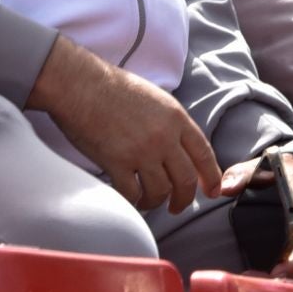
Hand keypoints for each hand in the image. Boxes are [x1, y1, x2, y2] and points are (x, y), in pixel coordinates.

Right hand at [26, 34, 221, 213]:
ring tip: (148, 202)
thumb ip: (170, 122)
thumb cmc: (112, 87)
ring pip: (161, 191)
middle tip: (177, 207)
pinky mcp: (117, 163)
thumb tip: (178, 147)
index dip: (211, 176)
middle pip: (185, 179)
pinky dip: (133, 201)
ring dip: (156, 202)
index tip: (212, 191)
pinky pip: (133, 194)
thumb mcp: (154, 98)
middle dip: (184, 199)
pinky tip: (130, 198)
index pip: (203, 153)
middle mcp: (163, 136)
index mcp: (176, 118)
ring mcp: (141, 151)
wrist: (80, 84)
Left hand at [222, 151, 292, 279]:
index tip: (278, 272)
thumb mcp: (258, 166)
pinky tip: (269, 283)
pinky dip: (292, 279)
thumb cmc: (278, 170)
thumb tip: (225, 187)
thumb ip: (240, 175)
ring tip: (258, 286)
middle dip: (287, 278)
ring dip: (288, 282)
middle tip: (258, 284)